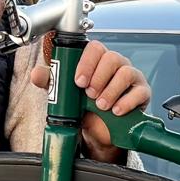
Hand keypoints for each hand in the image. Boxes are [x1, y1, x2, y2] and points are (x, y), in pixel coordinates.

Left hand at [30, 39, 149, 162]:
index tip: (78, 81)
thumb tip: (37, 74)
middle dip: (99, 78)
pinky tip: (116, 111)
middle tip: (89, 95)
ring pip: (126, 73)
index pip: (95, 48)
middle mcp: (116, 65)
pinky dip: (127, 102)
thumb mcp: (67, 94)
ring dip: (111, 90)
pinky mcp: (142, 93)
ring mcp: (132, 78)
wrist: (99, 132)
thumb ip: (53, 82)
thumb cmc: (86, 107)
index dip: (87, 63)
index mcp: (98, 60)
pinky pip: (139, 91)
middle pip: (112, 57)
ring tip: (101, 106)